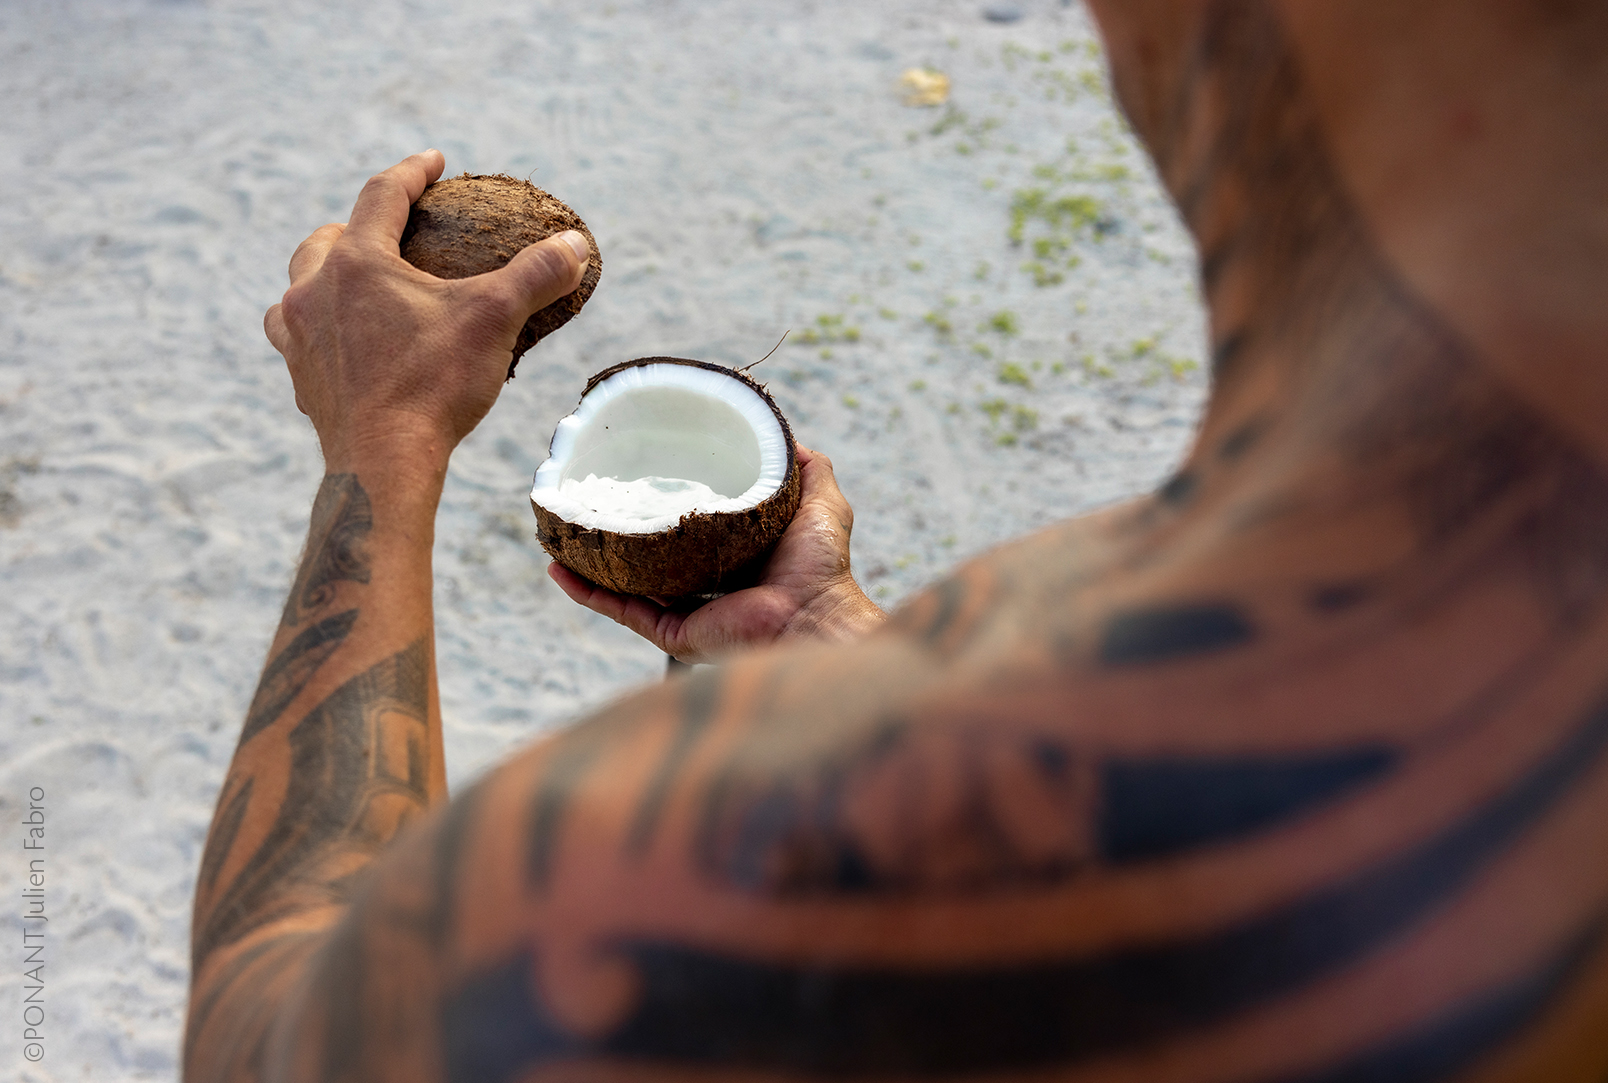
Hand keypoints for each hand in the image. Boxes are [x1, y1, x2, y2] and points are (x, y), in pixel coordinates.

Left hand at [263, 149, 590, 471]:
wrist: (383, 464)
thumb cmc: (435, 386)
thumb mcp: (495, 320)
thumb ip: (535, 275)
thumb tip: (576, 245)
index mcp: (357, 262)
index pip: (382, 195)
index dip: (412, 173)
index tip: (435, 163)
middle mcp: (314, 291)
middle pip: (325, 240)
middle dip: (355, 227)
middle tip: (387, 233)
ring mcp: (300, 338)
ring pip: (299, 289)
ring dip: (323, 279)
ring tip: (352, 288)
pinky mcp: (301, 381)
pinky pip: (300, 341)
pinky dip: (319, 332)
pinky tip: (344, 347)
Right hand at [548, 445, 885, 662]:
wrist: (816, 615)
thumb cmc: (821, 565)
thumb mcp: (818, 500)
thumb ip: (804, 468)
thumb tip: (784, 435)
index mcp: (732, 559)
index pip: (688, 529)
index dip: (664, 503)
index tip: (639, 472)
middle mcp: (704, 587)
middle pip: (650, 557)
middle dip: (618, 532)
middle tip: (591, 499)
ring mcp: (685, 612)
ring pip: (624, 583)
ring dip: (591, 560)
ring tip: (560, 530)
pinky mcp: (672, 633)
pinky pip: (620, 609)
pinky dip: (587, 592)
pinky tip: (558, 567)